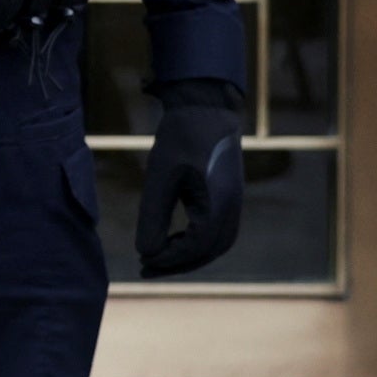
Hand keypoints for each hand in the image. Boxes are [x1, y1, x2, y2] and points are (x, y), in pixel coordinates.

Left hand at [136, 83, 248, 276]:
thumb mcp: (160, 178)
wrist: (206, 107)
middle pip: (208, 252)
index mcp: (218, 205)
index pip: (195, 248)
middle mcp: (232, 209)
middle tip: (146, 268)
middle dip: (177, 264)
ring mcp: (234, 203)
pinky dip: (197, 242)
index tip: (142, 261)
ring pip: (216, 245)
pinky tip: (174, 240)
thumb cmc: (181, 139)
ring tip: (159, 258)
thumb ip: (153, 217)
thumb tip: (146, 252)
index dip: (168, 259)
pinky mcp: (229, 196)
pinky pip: (218, 231)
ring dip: (189, 256)